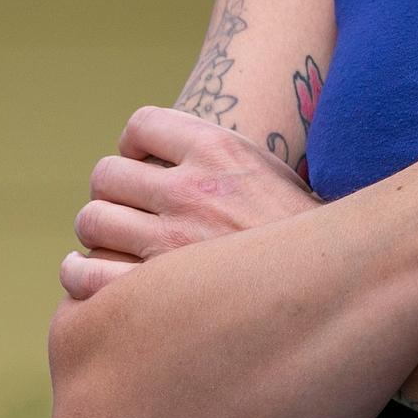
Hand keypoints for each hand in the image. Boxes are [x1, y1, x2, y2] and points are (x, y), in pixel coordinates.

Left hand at [60, 105, 319, 299]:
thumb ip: (221, 160)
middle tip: (129, 214)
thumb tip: (171, 158)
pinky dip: (79, 275)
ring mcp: (171, 241)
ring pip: (92, 221)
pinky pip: (84, 273)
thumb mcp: (271, 175)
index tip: (143, 166)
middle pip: (107, 175)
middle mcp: (192, 189)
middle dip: (112, 193)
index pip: (142, 125)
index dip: (134, 146)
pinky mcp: (155, 293)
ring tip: (113, 246)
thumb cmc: (303, 240)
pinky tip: (90, 279)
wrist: (338, 290)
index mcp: (221, 149)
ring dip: (96, 233)